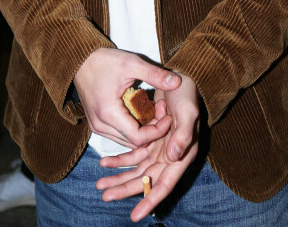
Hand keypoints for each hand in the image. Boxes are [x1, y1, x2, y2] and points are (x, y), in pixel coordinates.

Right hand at [74, 48, 179, 149]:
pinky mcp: (97, 124)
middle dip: (152, 131)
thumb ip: (155, 75)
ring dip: (142, 130)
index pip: (138, 138)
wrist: (80, 59)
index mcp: (109, 114)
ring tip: (154, 111)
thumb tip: (177, 82)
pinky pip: (119, 134)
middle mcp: (101, 126)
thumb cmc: (104, 60)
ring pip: (126, 140)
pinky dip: (132, 128)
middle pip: (133, 142)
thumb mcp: (132, 64)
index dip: (157, 131)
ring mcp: (97, 127)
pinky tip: (142, 112)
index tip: (168, 116)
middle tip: (163, 112)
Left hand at [96, 73, 199, 222]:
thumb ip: (183, 135)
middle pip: (145, 180)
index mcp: (182, 155)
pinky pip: (132, 153)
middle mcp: (170, 156)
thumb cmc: (187, 93)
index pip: (164, 184)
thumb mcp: (187, 111)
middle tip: (105, 195)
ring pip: (136, 169)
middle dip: (125, 189)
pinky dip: (119, 159)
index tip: (135, 215)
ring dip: (119, 176)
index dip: (150, 201)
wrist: (182, 75)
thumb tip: (173, 158)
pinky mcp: (150, 138)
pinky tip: (105, 162)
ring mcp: (159, 148)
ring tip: (99, 183)